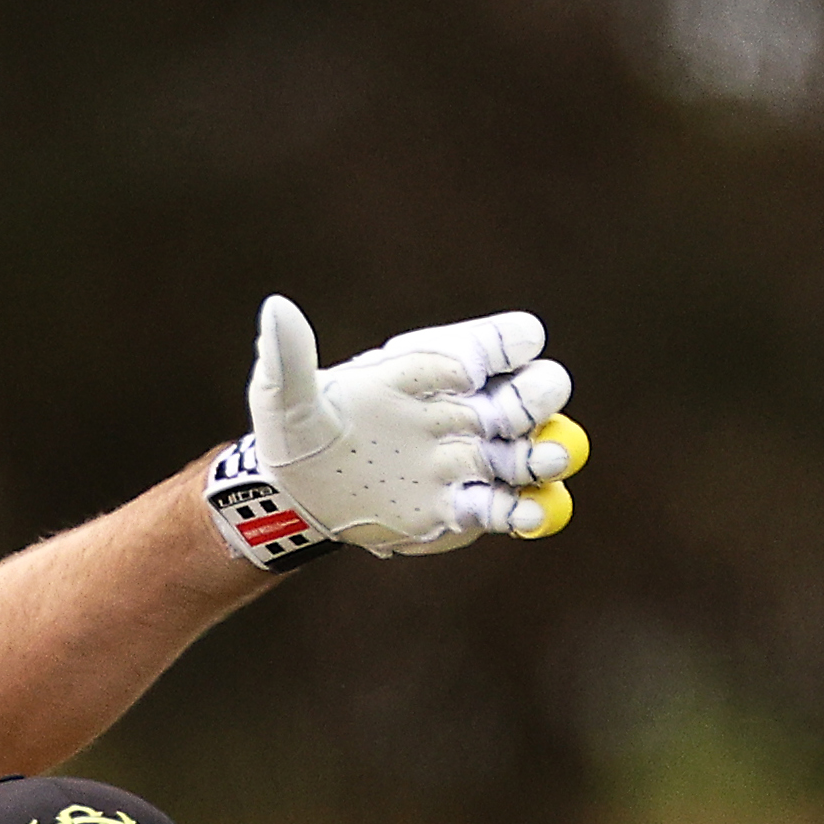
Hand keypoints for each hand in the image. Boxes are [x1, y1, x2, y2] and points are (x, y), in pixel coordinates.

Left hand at [207, 299, 588, 567]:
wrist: (297, 497)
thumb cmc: (299, 432)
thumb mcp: (287, 396)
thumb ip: (291, 357)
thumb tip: (275, 308)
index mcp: (437, 363)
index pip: (499, 341)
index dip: (505, 346)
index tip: (477, 364)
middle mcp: (466, 406)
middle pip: (534, 389)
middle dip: (538, 395)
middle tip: (513, 413)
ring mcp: (470, 459)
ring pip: (530, 450)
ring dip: (546, 453)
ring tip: (548, 458)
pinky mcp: (462, 509)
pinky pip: (506, 508)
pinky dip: (525, 512)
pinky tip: (528, 515)